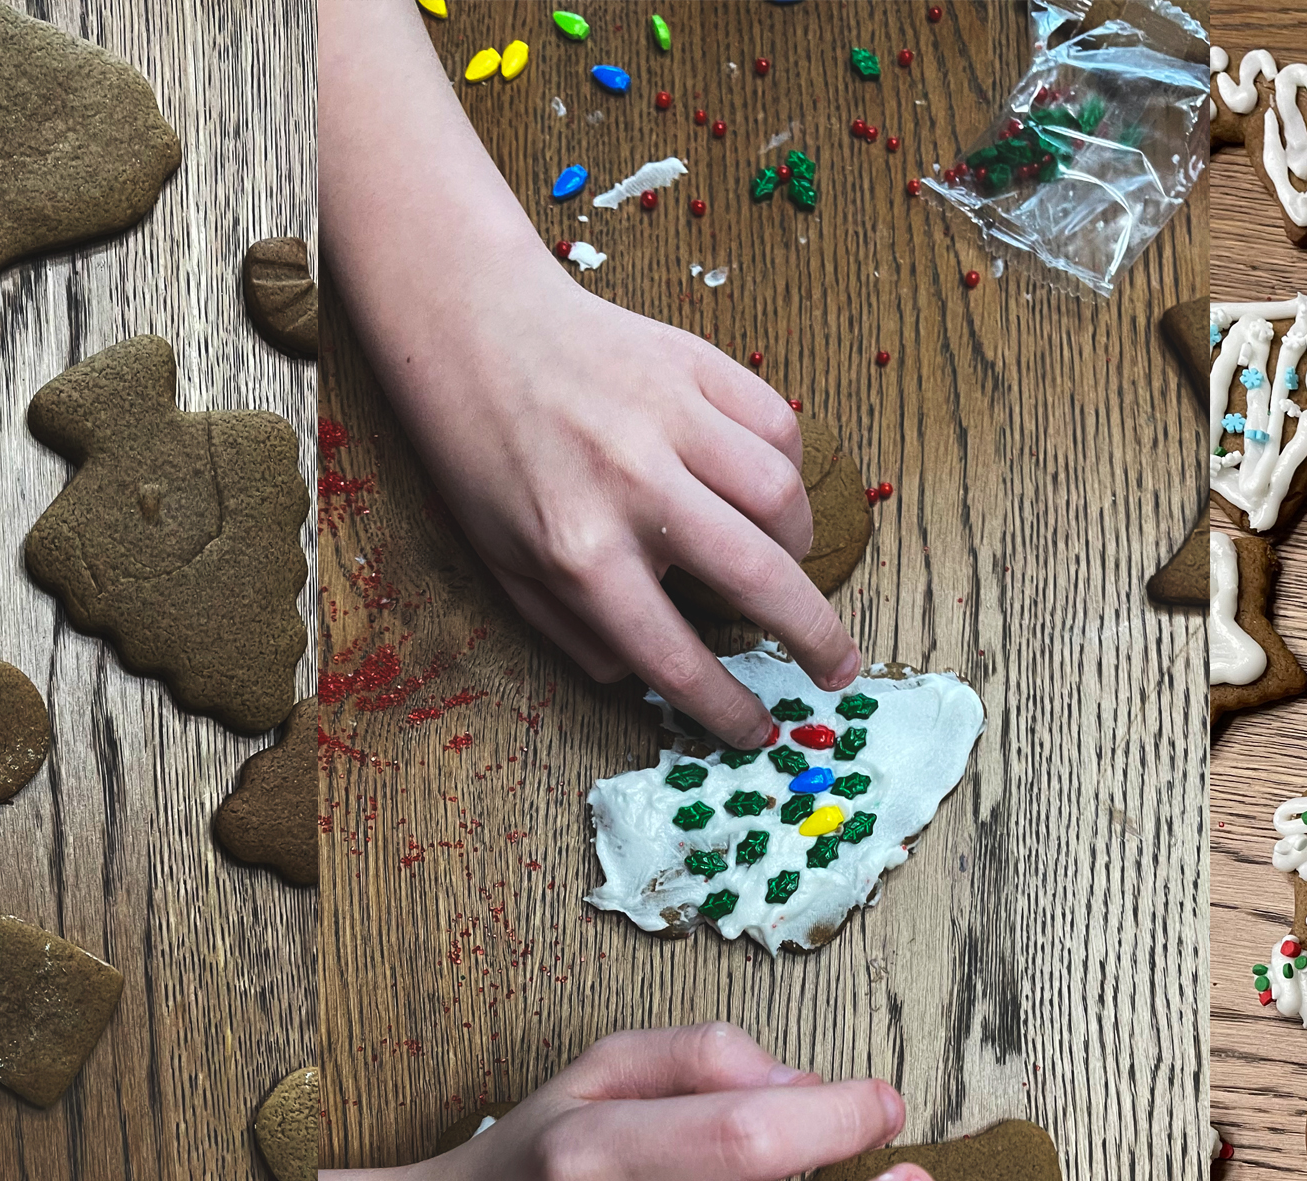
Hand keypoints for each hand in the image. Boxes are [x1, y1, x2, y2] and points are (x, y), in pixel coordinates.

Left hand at [390, 274, 861, 744]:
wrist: (470, 325)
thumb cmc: (480, 454)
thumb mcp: (503, 566)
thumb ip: (574, 632)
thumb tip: (644, 681)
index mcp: (577, 552)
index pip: (675, 657)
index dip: (727, 709)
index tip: (756, 729)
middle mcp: (633, 487)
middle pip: (759, 579)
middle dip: (814, 638)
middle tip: (836, 669)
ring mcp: (669, 418)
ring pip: (783, 495)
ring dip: (802, 546)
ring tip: (790, 565)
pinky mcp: (694, 364)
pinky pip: (777, 423)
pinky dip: (787, 466)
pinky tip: (764, 486)